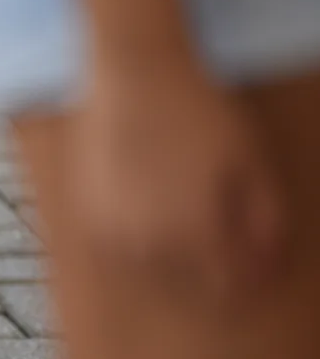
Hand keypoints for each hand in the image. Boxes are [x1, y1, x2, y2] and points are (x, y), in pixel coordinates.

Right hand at [73, 57, 282, 301]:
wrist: (133, 74)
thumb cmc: (197, 110)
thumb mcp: (251, 157)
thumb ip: (265, 216)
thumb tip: (272, 260)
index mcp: (196, 232)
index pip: (227, 283)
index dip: (248, 278)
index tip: (257, 265)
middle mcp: (150, 242)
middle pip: (188, 279)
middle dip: (208, 263)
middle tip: (218, 227)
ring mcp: (112, 230)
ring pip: (149, 266)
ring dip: (170, 254)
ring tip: (180, 216)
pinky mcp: (87, 214)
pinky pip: (116, 246)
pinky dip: (135, 238)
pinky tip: (145, 208)